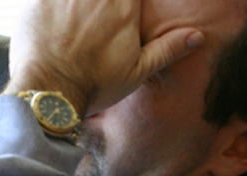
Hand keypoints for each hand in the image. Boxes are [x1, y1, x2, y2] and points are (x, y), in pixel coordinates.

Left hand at [3, 0, 203, 115]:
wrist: (49, 94)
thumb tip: (197, 36)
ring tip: (79, 20)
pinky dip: (52, 2)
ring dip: (80, 4)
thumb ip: (166, 49)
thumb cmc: (93, 85)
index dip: (131, 2)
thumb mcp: (136, 72)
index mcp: (124, 6)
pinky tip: (57, 21)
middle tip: (102, 19)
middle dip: (104, 4)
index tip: (128, 10)